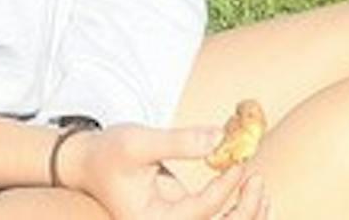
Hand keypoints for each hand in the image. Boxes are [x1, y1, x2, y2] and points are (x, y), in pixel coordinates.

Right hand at [59, 123, 268, 219]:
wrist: (89, 161)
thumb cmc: (109, 152)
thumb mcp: (139, 142)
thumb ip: (178, 141)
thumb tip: (219, 137)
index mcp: (150, 219)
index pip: (198, 213)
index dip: (223, 189)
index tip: (238, 162)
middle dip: (244, 211)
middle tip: (257, 177)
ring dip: (246, 214)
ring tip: (260, 186)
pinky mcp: (183, 212)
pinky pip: (216, 218)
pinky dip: (237, 207)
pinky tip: (251, 189)